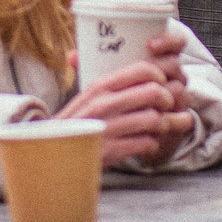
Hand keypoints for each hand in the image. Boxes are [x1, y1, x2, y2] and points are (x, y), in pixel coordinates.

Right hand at [59, 55, 194, 167]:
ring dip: (162, 124)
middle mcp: (103, 104)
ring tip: (158, 126)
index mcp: (100, 86)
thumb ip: (112, 83)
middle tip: (166, 106)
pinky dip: (152, 144)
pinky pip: (147, 143)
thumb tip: (142, 68)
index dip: (159, 75)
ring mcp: (107, 128)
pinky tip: (146, 144)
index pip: (142, 69)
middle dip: (168, 100)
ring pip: (154, 119)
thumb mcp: (88, 97)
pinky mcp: (111, 151)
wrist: (54, 153)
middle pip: (154, 92)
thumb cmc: (77, 123)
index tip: (161, 83)